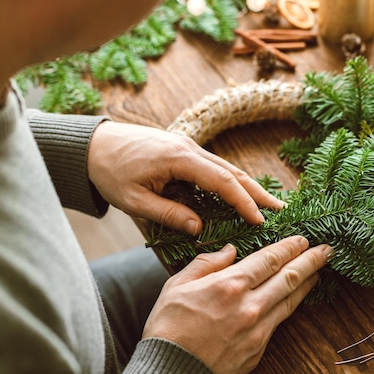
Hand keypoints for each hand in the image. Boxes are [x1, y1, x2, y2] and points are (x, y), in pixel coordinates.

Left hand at [87, 121, 285, 233]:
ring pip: (226, 168)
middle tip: (281, 211)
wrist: (92, 144)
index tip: (260, 220)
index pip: (221, 181)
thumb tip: (199, 229)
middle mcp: (189, 148)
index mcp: (179, 158)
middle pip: (232, 172)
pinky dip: (232, 181)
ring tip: (270, 204)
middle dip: (258, 192)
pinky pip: (215, 167)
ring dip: (249, 186)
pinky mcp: (184, 150)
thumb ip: (168, 214)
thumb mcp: (134, 200)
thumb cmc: (109, 171)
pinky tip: (242, 194)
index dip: (243, 201)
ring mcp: (188, 146)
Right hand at [142, 236, 331, 373]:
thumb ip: (206, 264)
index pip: (269, 259)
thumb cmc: (168, 330)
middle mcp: (250, 306)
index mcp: (230, 286)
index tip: (302, 238)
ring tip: (319, 270)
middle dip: (310, 261)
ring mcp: (258, 330)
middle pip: (289, 277)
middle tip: (326, 249)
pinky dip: (291, 305)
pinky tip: (294, 298)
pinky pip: (280, 320)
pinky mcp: (259, 349)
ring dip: (307, 282)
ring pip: (290, 300)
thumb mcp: (177, 286)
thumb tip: (229, 251)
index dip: (289, 247)